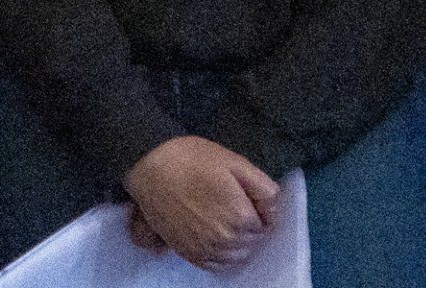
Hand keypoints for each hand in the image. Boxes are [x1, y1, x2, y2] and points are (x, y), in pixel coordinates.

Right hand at [123, 136, 278, 271]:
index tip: (250, 196)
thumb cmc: (194, 159)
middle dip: (252, 227)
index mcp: (241, 217)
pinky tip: (217, 236)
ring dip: (238, 242)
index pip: (267, 225)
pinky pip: (215, 265)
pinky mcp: (188, 253)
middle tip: (238, 203)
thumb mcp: (236, 162)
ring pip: (236, 256)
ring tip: (227, 219)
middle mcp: (224, 240)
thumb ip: (263, 188)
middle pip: (252, 243)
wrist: (152, 167)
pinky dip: (222, 255)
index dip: (261, 210)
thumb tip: (274, 211)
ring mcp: (205, 249)